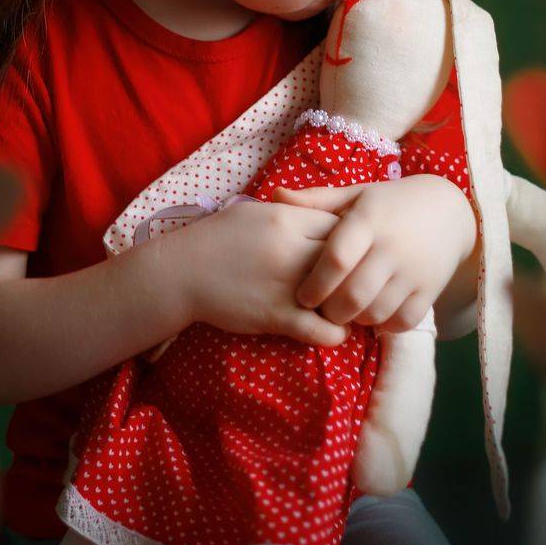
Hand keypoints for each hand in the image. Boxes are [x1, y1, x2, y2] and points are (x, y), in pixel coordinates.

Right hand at [178, 197, 355, 348]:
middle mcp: (291, 249)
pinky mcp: (276, 316)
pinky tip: (336, 330)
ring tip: (353, 308)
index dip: (355, 240)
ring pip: (343, 296)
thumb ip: (295, 212)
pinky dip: (336, 333)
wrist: (182, 272)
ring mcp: (286, 285)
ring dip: (352, 305)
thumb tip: (329, 216)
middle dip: (360, 271)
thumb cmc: (220, 238)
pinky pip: (323, 330)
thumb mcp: (258, 212)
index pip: (343, 224)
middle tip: (363, 282)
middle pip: (349, 259)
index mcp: (288, 218)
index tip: (357, 252)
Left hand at [271, 174, 476, 331]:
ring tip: (345, 310)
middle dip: (330, 310)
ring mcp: (414, 271)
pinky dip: (383, 325)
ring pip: (375, 313)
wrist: (449, 211)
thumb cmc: (390, 204)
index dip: (315, 284)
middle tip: (320, 309)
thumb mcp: (356, 195)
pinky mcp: (430, 290)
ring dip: (354, 319)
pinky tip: (373, 313)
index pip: (337, 259)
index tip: (302, 296)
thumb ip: (317, 200)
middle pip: (353, 295)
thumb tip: (275, 194)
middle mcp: (392, 247)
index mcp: (368, 221)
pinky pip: (401, 322)